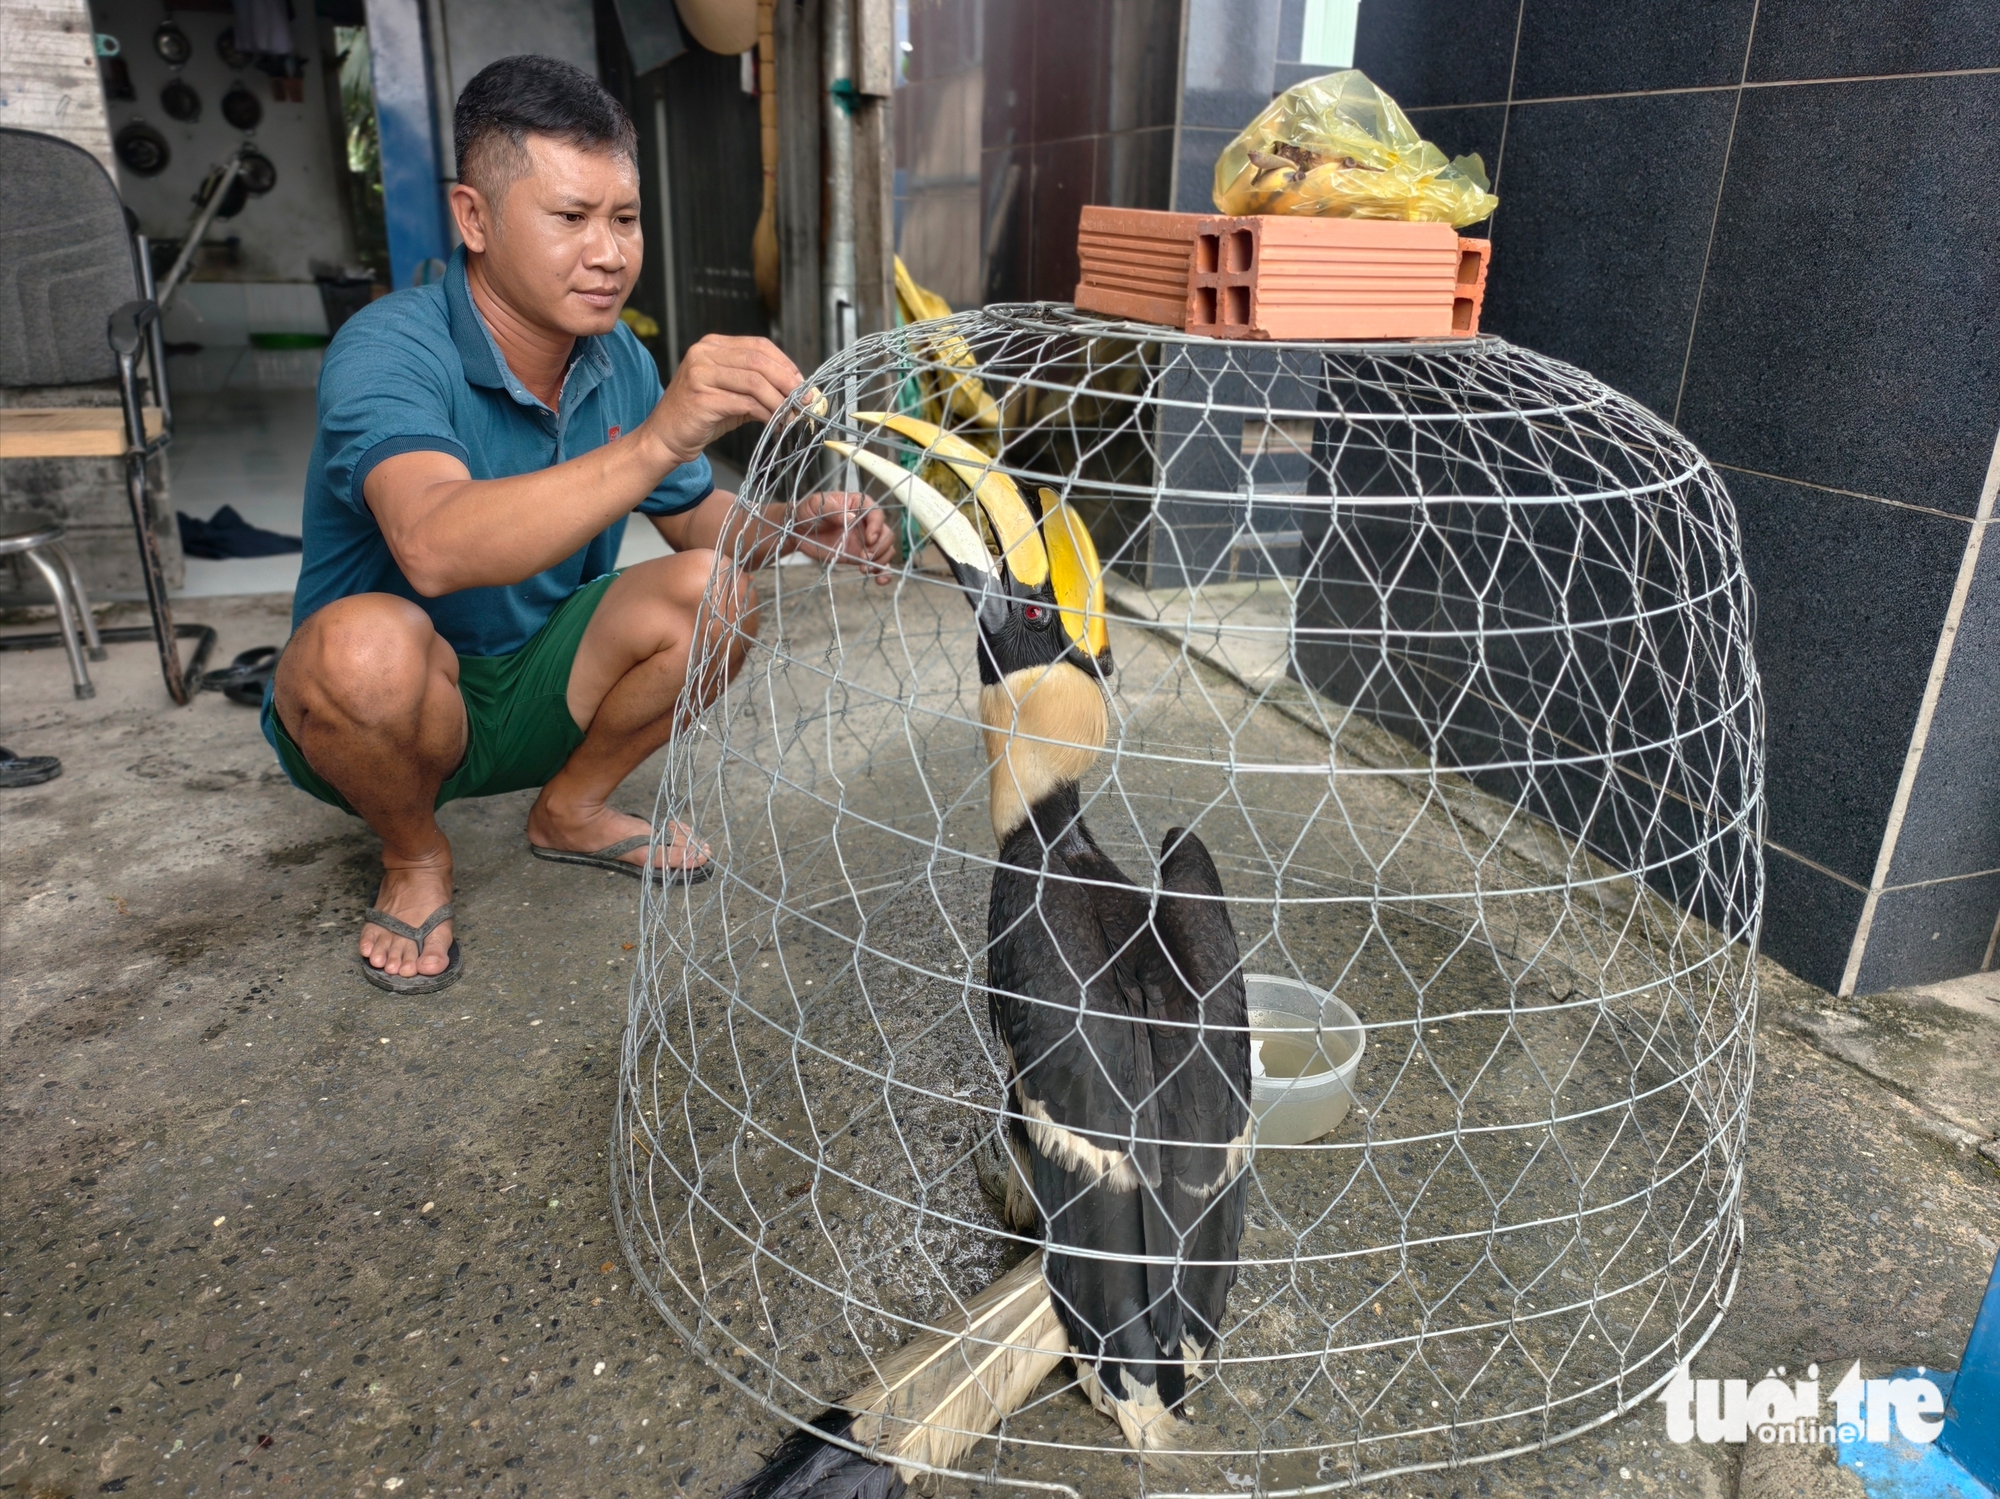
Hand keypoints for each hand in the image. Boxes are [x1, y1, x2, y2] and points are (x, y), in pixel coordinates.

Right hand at [642, 335, 802, 466]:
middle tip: (805, 401)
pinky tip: (775, 424)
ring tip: (792, 416)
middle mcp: (704, 354)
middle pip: (760, 361)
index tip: (803, 383)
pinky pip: (746, 403)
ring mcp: (700, 374)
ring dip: (780, 401)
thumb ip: (758, 386)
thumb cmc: (700, 416)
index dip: (785, 364)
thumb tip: (797, 390)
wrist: (665, 438)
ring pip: (756, 382)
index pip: (759, 345)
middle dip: (788, 382)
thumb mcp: (732, 393)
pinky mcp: (702, 398)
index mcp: (712, 345)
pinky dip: (767, 414)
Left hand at [788, 491, 895, 582]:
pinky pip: (877, 564)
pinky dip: (882, 572)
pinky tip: (880, 580)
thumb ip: (833, 509)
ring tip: (865, 569)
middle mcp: (866, 523)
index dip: (877, 526)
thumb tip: (851, 518)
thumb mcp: (817, 504)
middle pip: (886, 534)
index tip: (869, 539)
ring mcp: (864, 541)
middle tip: (865, 557)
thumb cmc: (808, 511)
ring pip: (885, 549)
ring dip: (881, 560)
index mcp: (859, 505)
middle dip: (880, 547)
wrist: (796, 530)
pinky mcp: (859, 556)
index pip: (877, 514)